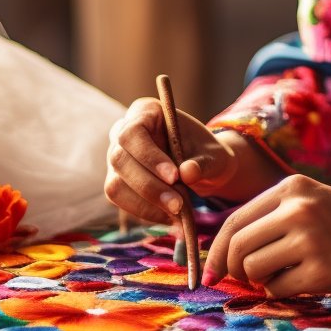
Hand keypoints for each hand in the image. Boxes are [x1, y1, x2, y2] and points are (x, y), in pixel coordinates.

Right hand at [105, 97, 236, 222]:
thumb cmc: (207, 155)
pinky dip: (145, 212)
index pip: (133, 132)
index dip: (149, 156)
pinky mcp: (117, 181)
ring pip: (115, 184)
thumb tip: (188, 172)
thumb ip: (203, 163)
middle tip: (178, 205)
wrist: (203, 168)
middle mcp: (123, 131)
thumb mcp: (214, 156)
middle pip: (120, 159)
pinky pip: (120, 200)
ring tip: (178, 214)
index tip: (175, 177)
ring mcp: (116, 158)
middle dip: (149, 186)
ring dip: (146, 204)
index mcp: (145, 112)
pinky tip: (169, 218)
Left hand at [203, 174, 330, 296]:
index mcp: (292, 187)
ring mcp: (309, 238)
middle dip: (234, 270)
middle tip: (245, 281)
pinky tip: (301, 282)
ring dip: (260, 281)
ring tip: (282, 276)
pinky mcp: (321, 269)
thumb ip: (271, 219)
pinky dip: (280, 292)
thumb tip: (222, 254)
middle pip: (238, 246)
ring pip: (253, 269)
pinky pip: (276, 289)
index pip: (235, 221)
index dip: (218, 251)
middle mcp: (298, 208)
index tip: (212, 272)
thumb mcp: (311, 204)